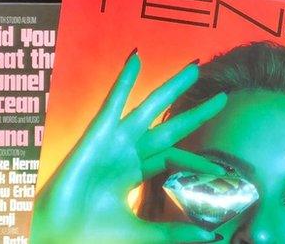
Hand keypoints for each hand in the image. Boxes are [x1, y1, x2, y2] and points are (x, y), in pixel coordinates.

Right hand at [30, 50, 227, 243]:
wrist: (61, 236)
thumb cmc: (92, 234)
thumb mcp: (143, 232)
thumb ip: (173, 232)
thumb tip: (207, 237)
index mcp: (133, 172)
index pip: (172, 157)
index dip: (197, 161)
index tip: (223, 171)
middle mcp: (126, 152)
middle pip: (169, 127)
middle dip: (195, 112)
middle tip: (223, 98)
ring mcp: (113, 141)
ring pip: (150, 109)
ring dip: (172, 88)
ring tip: (195, 69)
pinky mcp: (97, 135)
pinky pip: (113, 103)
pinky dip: (124, 80)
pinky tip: (136, 59)